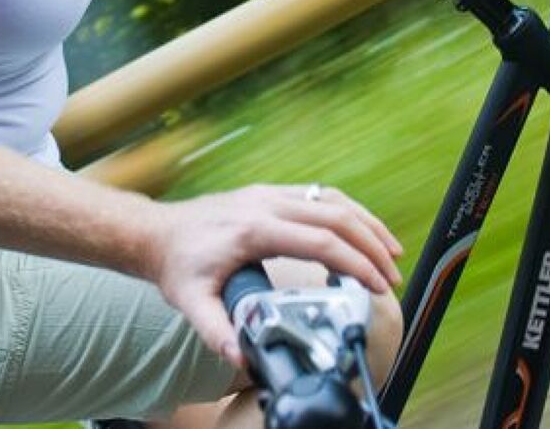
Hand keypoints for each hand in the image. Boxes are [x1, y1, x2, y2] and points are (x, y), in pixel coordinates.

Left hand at [142, 184, 401, 366]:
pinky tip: (361, 232)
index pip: (319, 241)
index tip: (377, 286)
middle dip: (371, 246)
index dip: (354, 263)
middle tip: (392, 277)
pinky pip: (319, 195)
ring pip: (331, 199)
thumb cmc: (177, 266)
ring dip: (366, 224)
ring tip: (391, 253)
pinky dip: (347, 212)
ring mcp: (269, 194)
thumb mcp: (190, 303)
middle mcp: (266, 203)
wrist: (156, 232)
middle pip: (335, 216)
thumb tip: (243, 355)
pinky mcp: (271, 194)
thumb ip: (216, 331)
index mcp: (253, 229)